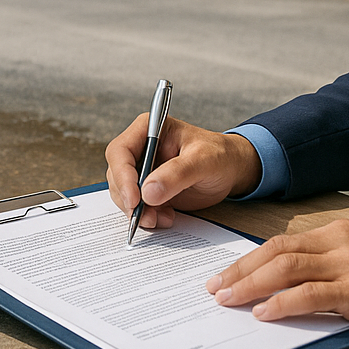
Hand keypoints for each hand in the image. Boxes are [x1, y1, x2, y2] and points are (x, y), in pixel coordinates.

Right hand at [105, 115, 262, 229]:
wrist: (230, 170)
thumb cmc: (219, 155)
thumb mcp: (203, 160)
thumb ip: (177, 174)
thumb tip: (148, 192)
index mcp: (147, 129)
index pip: (120, 151)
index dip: (122, 176)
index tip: (135, 200)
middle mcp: (139, 148)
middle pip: (117, 174)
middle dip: (129, 199)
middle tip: (146, 217)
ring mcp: (141, 169)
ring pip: (123, 193)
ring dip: (138, 210)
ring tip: (162, 218)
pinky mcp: (147, 188)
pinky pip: (136, 205)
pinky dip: (146, 216)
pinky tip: (165, 218)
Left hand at [206, 219, 348, 333]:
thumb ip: (329, 259)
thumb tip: (289, 278)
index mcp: (335, 232)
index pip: (280, 241)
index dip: (249, 258)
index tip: (227, 272)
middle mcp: (337, 243)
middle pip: (275, 251)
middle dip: (239, 270)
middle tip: (214, 287)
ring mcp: (348, 265)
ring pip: (286, 268)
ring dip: (250, 284)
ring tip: (228, 299)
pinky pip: (311, 294)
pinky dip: (282, 303)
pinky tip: (264, 312)